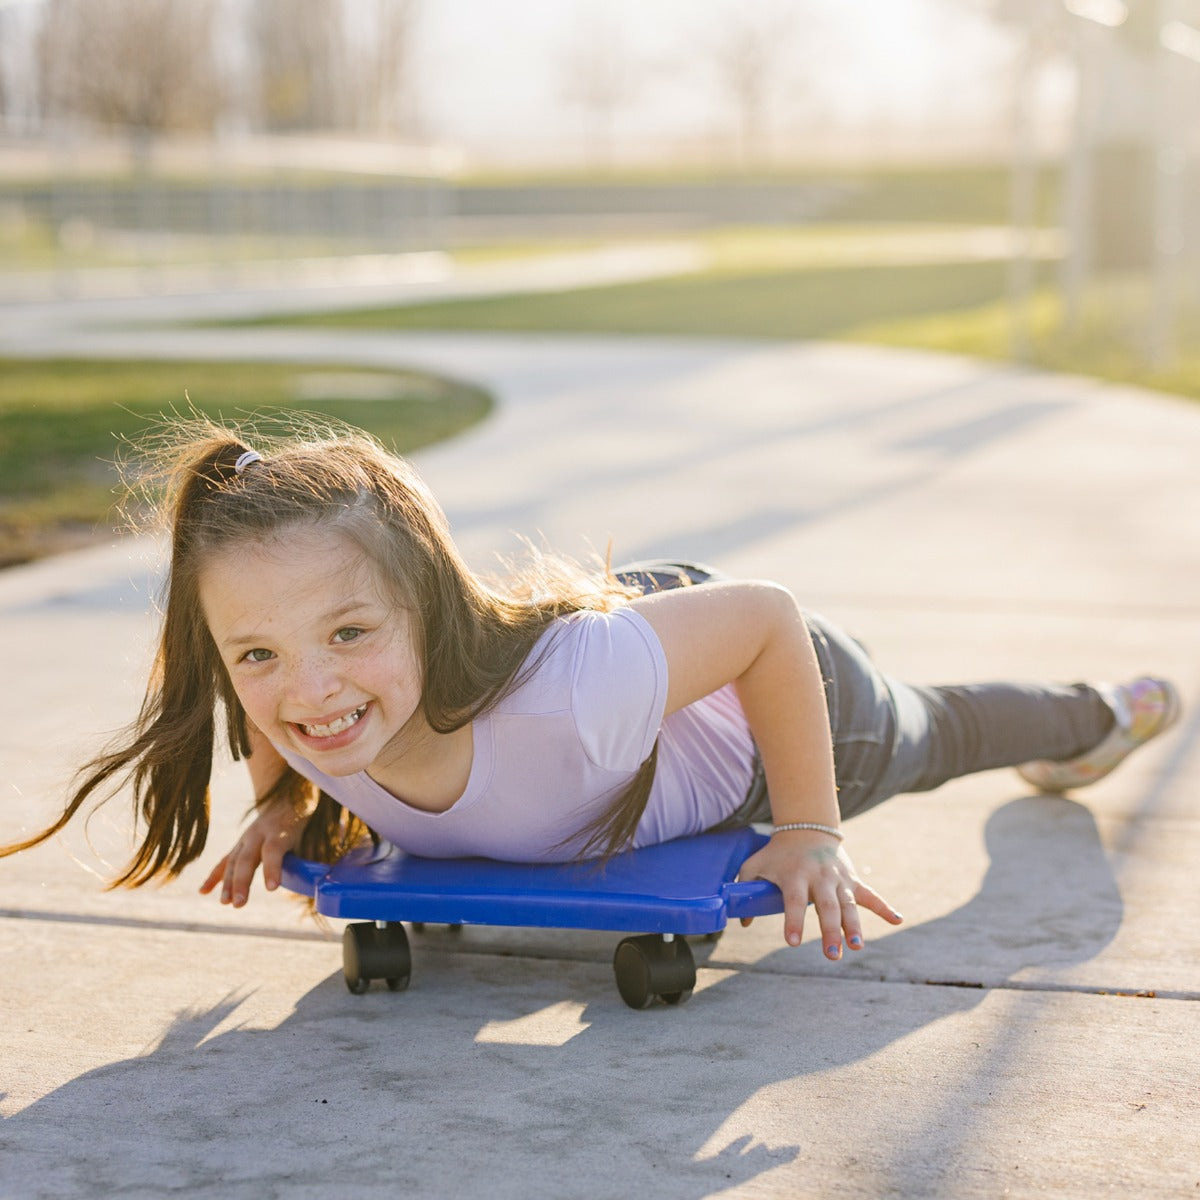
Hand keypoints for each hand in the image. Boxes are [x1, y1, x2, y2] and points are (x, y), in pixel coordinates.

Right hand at [198, 800, 307, 907]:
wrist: (286, 797)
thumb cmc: (302, 818)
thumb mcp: (313, 828)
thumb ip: (316, 848)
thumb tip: (327, 869)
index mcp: (280, 830)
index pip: (273, 850)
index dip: (272, 868)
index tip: (272, 888)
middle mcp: (259, 833)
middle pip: (247, 858)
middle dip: (242, 882)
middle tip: (239, 904)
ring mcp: (246, 838)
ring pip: (234, 861)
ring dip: (228, 883)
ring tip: (226, 903)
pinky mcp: (240, 844)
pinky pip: (225, 861)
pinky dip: (214, 876)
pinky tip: (203, 891)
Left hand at [737, 831, 901, 957]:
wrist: (806, 829)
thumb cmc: (778, 853)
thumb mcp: (755, 865)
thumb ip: (744, 888)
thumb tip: (742, 922)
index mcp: (795, 875)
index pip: (793, 901)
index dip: (793, 921)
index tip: (792, 942)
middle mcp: (819, 878)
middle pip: (826, 907)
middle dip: (830, 931)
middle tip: (832, 956)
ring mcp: (838, 879)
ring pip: (848, 905)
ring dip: (854, 926)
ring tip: (857, 946)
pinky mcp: (852, 880)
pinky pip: (870, 895)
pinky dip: (885, 907)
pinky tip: (898, 920)